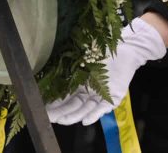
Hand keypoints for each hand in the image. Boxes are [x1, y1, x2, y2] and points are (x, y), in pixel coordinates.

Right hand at [46, 17, 166, 124]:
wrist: (126, 48)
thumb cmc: (102, 48)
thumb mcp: (82, 54)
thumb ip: (68, 61)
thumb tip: (46, 61)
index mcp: (78, 82)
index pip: (63, 97)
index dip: (52, 103)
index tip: (40, 107)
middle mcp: (88, 91)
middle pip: (72, 106)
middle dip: (59, 112)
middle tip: (47, 117)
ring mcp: (99, 96)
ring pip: (84, 110)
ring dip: (73, 116)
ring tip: (61, 119)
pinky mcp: (112, 98)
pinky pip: (102, 109)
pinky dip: (94, 115)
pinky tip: (85, 120)